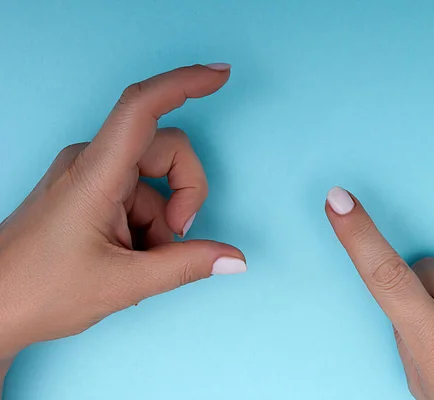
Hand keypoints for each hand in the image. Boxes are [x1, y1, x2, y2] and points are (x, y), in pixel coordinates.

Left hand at [0, 64, 246, 365]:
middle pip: (165, 148)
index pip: (142, 108)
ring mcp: (91, 175)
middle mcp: (92, 162)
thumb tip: (234, 259)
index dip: (184, 84)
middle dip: (186, 193)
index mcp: (95, 173)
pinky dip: (148, 224)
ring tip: (141, 258)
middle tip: (178, 236)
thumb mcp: (123, 283)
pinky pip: (139, 194)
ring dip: (164, 219)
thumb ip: (186, 265)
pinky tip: (131, 254)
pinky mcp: (91, 190)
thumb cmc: (40, 290)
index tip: (221, 75)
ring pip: (156, 178)